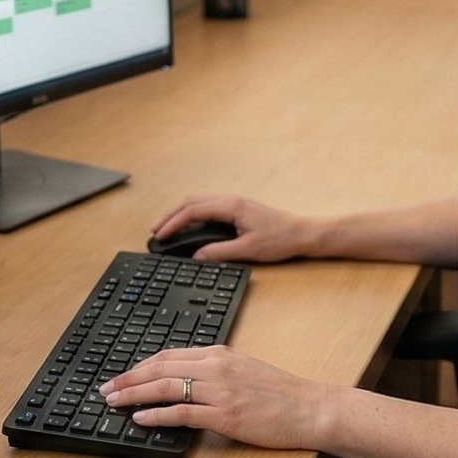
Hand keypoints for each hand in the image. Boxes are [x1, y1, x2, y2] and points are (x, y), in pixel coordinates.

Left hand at [103, 346, 333, 449]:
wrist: (311, 408)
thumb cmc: (280, 393)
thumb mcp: (243, 369)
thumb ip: (213, 370)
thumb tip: (180, 378)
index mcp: (218, 353)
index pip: (167, 355)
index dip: (138, 366)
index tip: (121, 375)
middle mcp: (215, 367)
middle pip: (158, 368)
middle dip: (127, 379)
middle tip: (105, 388)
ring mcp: (219, 391)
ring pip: (164, 388)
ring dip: (133, 395)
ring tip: (113, 402)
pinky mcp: (225, 416)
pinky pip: (181, 412)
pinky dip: (156, 414)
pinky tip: (140, 418)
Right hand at [149, 194, 318, 263]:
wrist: (302, 234)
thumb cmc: (281, 239)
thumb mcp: (248, 250)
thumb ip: (219, 252)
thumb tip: (197, 256)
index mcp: (230, 206)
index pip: (192, 211)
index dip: (172, 223)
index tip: (160, 235)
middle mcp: (230, 201)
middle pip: (190, 202)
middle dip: (170, 215)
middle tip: (155, 230)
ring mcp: (233, 204)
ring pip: (197, 203)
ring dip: (180, 214)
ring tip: (166, 228)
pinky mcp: (237, 210)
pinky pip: (207, 207)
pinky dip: (192, 215)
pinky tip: (188, 227)